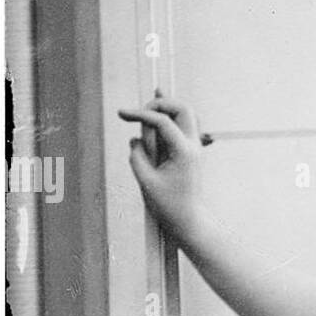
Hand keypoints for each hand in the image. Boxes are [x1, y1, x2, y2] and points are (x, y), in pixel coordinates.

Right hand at [118, 91, 207, 243]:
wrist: (188, 220)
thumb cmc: (169, 206)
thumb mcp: (146, 181)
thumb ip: (137, 156)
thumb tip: (135, 140)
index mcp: (184, 152)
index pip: (162, 121)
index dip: (140, 113)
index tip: (121, 114)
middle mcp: (193, 146)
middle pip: (181, 108)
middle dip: (159, 103)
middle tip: (140, 112)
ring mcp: (194, 147)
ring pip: (185, 113)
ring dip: (166, 108)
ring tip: (151, 95)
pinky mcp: (189, 151)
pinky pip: (182, 124)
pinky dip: (170, 113)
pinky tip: (161, 95)